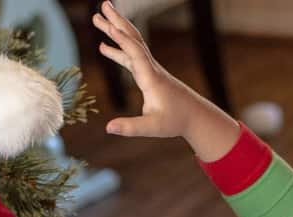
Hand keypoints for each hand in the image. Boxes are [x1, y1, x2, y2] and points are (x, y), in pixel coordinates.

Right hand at [92, 1, 238, 158]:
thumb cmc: (175, 121)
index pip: (136, 54)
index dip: (123, 41)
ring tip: (98, 17)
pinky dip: (117, 49)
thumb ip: (130, 128)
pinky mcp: (148, 73)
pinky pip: (130, 56)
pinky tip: (103, 47)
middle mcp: (150, 68)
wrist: (193, 115)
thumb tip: (108, 128)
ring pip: (131, 43)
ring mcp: (150, 68)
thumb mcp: (152, 128)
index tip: (110, 27)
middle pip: (133, 39)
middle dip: (117, 22)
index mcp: (151, 79)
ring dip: (115, 29)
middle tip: (102, 6)